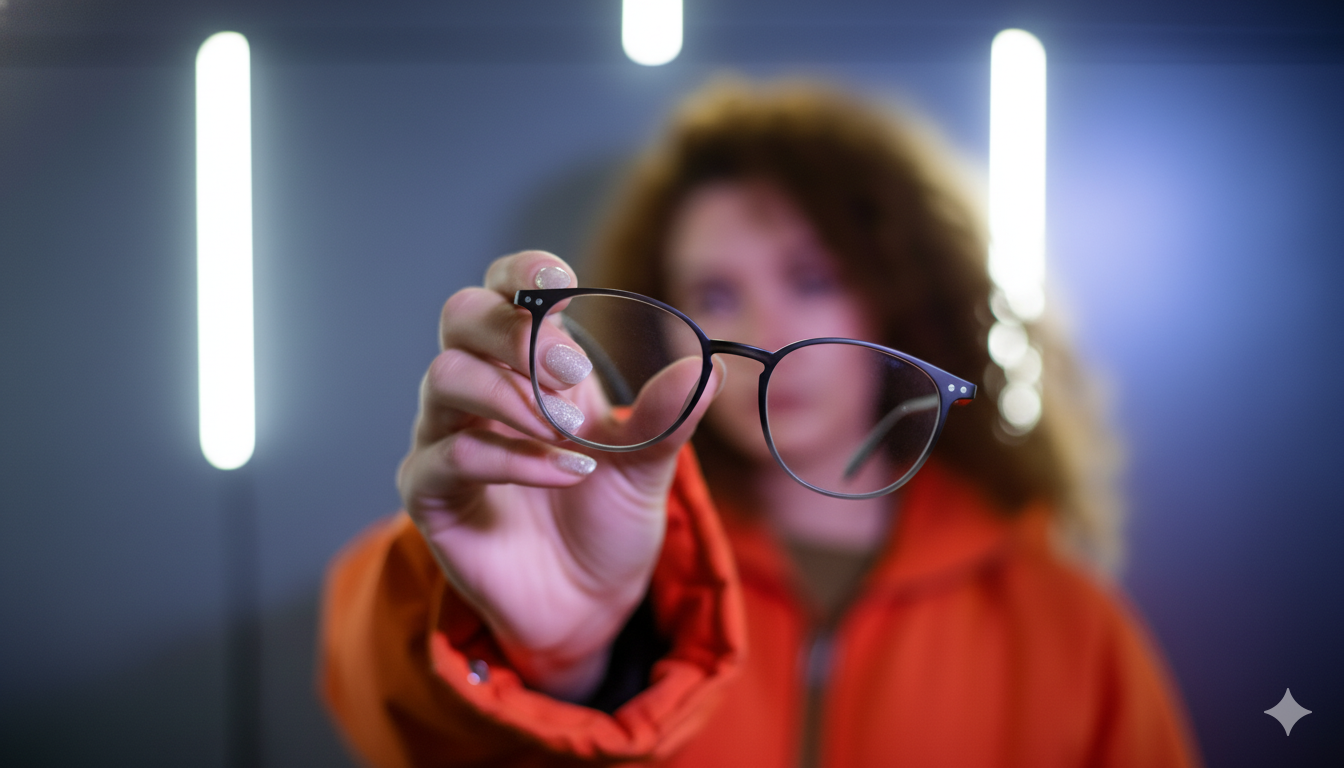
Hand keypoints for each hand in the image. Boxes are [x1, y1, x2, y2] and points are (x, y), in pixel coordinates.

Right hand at [396, 251, 724, 699]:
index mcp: (529, 365)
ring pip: (443, 378)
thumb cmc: (607, 520)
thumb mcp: (648, 467)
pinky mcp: (431, 493)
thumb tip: (706, 367)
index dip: (523, 272)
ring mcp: (446, 437)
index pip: (505, 291)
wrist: (588, 603)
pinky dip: (511, 459)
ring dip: (511, 397)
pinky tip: (563, 475)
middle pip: (459, 316)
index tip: (561, 279)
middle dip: (511, 329)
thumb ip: (666, 417)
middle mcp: (480, 390)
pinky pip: (451, 456)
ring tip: (567, 435)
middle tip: (568, 370)